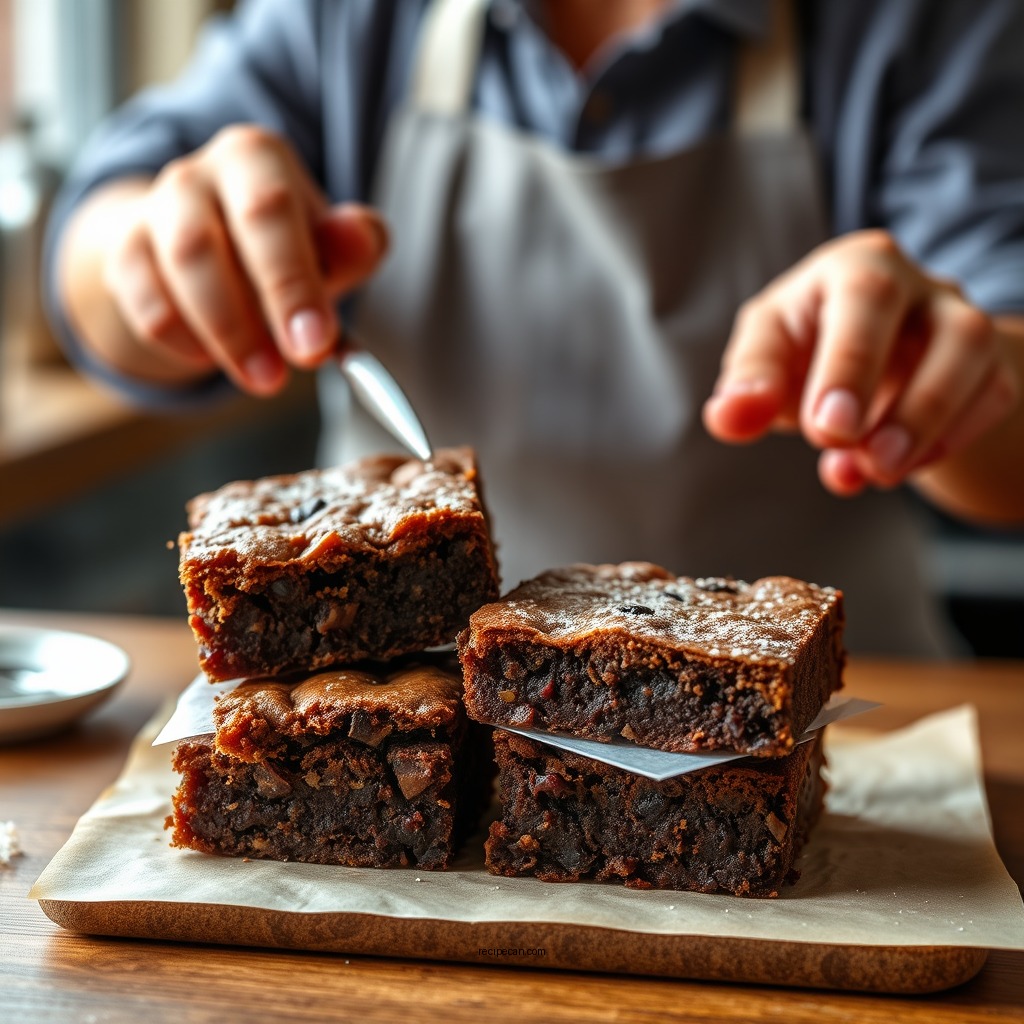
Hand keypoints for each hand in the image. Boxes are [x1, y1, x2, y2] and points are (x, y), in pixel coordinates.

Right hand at [99, 125, 387, 393]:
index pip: (270, 210)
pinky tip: (214, 357)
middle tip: (284, 373)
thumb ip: (354, 245)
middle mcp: (196, 174)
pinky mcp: (125, 254)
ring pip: (173, 274)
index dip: (291, 281)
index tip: (315, 342)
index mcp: (256, 158)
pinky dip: (182, 340)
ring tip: (263, 377)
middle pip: (205, 243)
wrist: (215, 242)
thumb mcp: (331, 245)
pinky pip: (145, 305)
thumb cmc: (287, 246)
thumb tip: (360, 239)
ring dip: (223, 336)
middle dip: (246, 318)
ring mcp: (153, 211)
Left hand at [703, 230, 1018, 495]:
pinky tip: (898, 469)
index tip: (825, 429)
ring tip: (874, 472)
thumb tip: (729, 418)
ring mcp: (962, 322)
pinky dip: (947, 440)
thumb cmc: (807, 347)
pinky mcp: (989, 367)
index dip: (848, 364)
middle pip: (934, 323)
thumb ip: (747, 383)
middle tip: (845, 447)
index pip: (863, 296)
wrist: (867, 362)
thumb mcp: (768, 353)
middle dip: (898, 395)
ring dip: (925, 424)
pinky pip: (991, 397)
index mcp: (857, 266)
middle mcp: (918, 284)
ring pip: (972, 357)